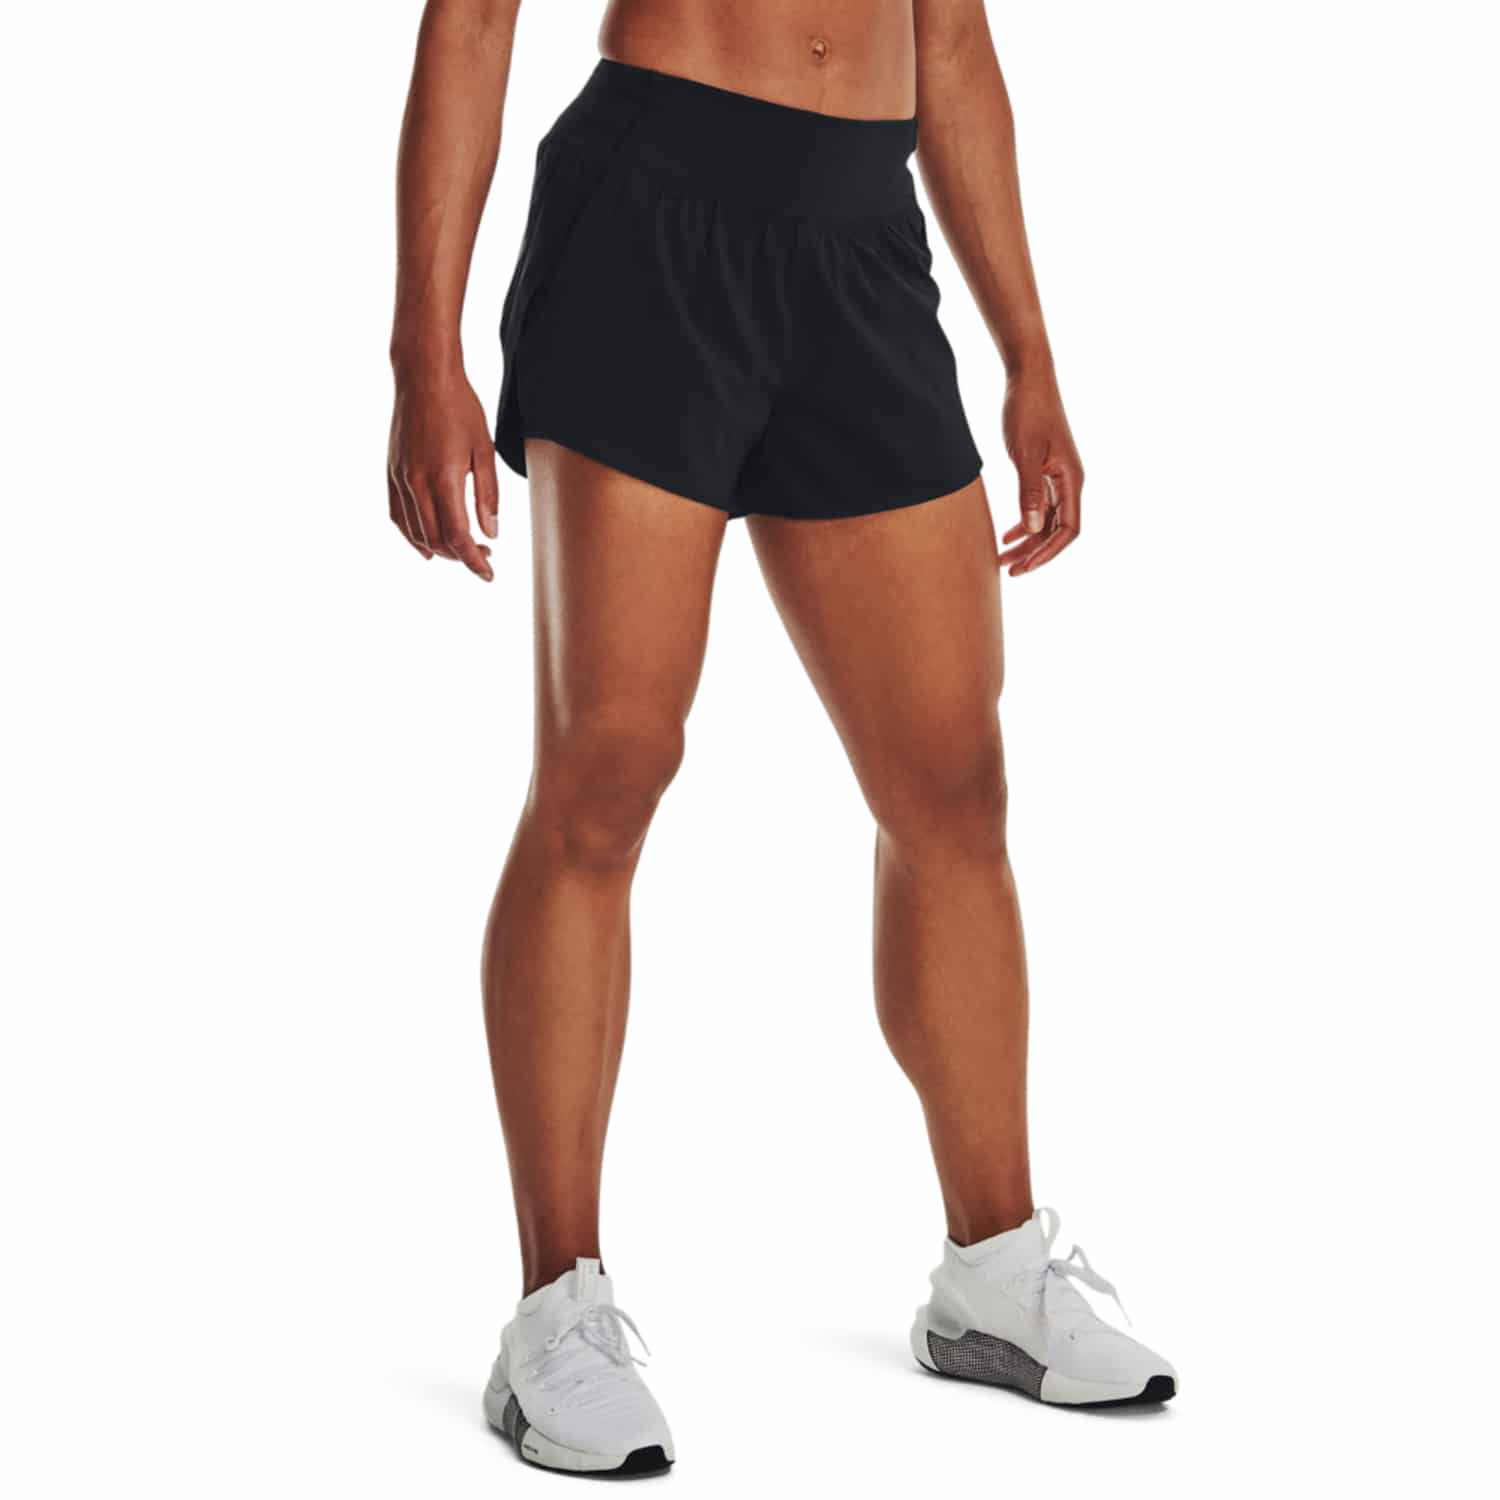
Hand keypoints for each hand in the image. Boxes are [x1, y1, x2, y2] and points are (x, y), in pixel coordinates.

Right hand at [387, 362, 498, 580]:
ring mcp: (400, 478)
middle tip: (485, 556)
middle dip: (461, 557)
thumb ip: (487, 495)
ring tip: (462, 552)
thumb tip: (491, 533)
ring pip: (415, 532)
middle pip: (437, 540)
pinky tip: (427, 545)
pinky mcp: (391, 472)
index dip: (474, 561)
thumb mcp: (485, 450)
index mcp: (444, 478)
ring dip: (439, 550)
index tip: (488, 574)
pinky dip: (412, 536)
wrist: (423, 376)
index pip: (458, 536)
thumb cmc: (460, 407)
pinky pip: (398, 516)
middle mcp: (417, 482)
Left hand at [996, 372, 1083, 575]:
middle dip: (1034, 552)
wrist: (1028, 377)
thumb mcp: (1024, 453)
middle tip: (1008, 571)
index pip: (1068, 529)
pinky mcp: (1044, 469)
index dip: (1047, 552)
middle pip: (1056, 530)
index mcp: (1071, 479)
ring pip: (1046, 520)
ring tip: (1001, 558)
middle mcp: (1069, 481)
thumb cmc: (1028, 410)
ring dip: (1026, 541)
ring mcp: (1057, 476)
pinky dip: (1024, 522)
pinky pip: (1038, 505)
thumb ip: (1028, 492)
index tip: (1024, 567)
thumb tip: (1031, 529)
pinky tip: (1006, 535)